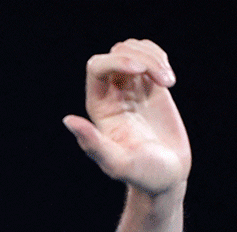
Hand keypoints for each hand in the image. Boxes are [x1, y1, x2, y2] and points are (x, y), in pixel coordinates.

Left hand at [63, 39, 191, 197]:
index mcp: (99, 109)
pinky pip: (150, 57)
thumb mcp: (118, 164)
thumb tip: (68, 120)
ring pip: (133, 50)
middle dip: (142, 57)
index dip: (117, 61)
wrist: (168, 176)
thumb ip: (92, 144)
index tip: (141, 71)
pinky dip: (160, 58)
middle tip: (164, 82)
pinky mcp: (152, 88)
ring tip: (168, 82)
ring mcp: (132, 89)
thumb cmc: (143, 175)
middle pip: (117, 53)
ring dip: (154, 57)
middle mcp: (112, 96)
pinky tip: (169, 80)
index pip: (97, 66)